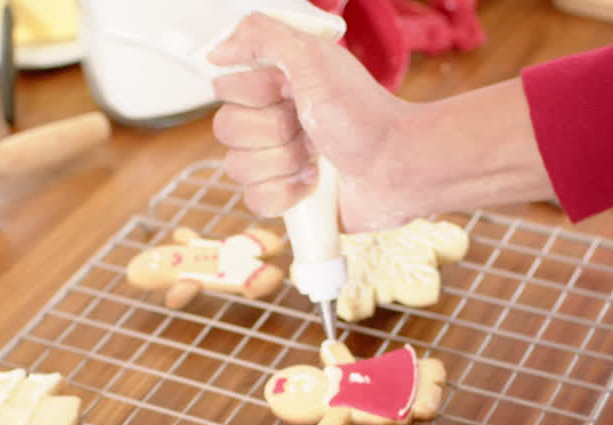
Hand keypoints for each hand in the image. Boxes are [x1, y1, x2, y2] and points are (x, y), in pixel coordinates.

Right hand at [208, 12, 417, 231]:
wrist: (396, 167)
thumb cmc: (363, 114)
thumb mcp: (314, 58)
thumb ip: (262, 37)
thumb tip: (216, 51)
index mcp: (275, 85)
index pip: (225, 89)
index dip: (257, 94)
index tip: (291, 92)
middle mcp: (272, 120)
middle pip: (226, 129)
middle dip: (274, 132)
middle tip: (310, 129)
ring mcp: (276, 160)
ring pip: (236, 167)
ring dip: (282, 163)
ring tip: (316, 157)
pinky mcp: (284, 196)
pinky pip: (253, 200)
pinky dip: (285, 194)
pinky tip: (312, 185)